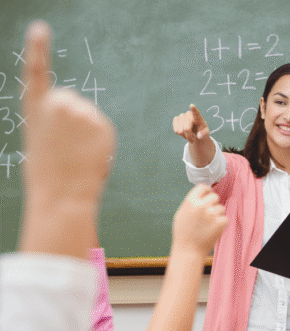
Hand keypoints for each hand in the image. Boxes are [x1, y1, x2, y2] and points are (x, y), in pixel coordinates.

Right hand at [21, 21, 115, 222]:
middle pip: (72, 101)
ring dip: (87, 131)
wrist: (63, 193)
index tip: (40, 28)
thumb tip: (75, 121)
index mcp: (35, 107)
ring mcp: (82, 112)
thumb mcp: (42, 141)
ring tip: (77, 154)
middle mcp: (58, 103)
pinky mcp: (103, 124)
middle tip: (66, 146)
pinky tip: (90, 154)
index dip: (38, 48)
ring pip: (89, 115)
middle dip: (72, 119)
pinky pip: (103, 128)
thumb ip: (54, 123)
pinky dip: (100, 140)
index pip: (36, 70)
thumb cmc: (48, 173)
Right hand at [172, 185, 227, 254]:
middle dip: (213, 203)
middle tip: (209, 213)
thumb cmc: (183, 233)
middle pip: (215, 196)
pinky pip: (225, 218)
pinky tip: (213, 230)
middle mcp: (201, 206)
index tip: (208, 195)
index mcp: (190, 201)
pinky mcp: (220, 223)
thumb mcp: (182, 213)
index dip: (207, 191)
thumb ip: (192, 202)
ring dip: (217, 214)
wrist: (188, 250)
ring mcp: (212, 214)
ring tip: (208, 224)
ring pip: (221, 208)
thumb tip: (203, 194)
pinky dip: (221, 224)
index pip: (203, 187)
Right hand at [173, 104, 210, 143]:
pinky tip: (184, 133)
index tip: (192, 106)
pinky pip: (176, 130)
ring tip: (189, 135)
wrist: (196, 130)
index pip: (196, 113)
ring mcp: (182, 116)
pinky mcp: (176, 119)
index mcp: (198, 117)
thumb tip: (199, 136)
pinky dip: (180, 134)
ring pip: (180, 131)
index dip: (193, 110)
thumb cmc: (202, 131)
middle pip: (186, 129)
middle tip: (193, 140)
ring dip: (184, 136)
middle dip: (189, 137)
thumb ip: (204, 135)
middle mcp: (189, 114)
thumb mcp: (206, 134)